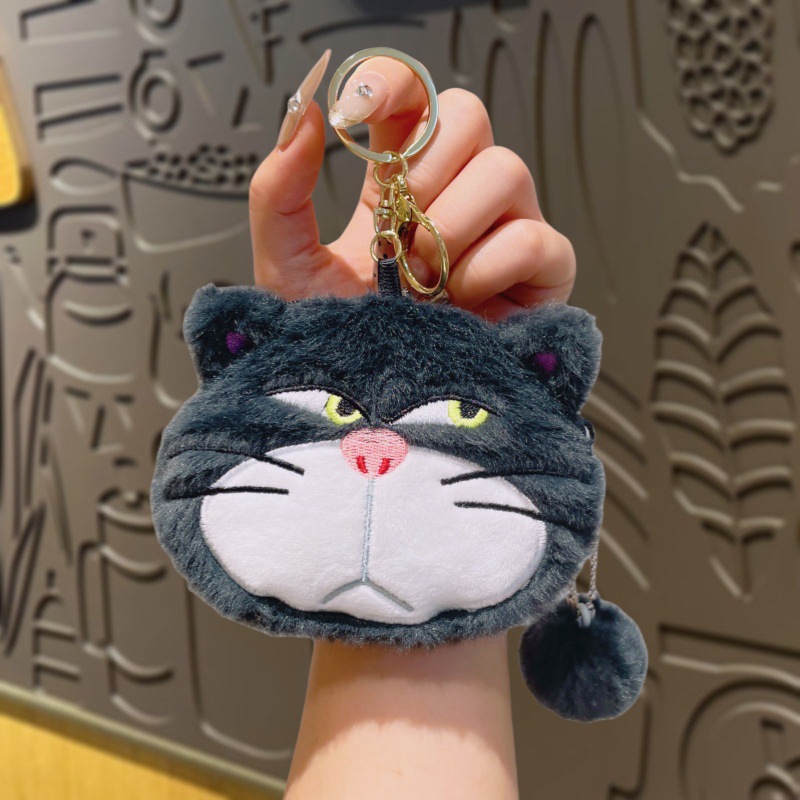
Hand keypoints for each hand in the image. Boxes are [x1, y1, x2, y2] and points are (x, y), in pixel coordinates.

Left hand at [250, 51, 574, 318]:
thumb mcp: (288, 268)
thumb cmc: (332, 348)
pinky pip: (536, 238)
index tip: (355, 114)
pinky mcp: (541, 276)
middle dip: (424, 170)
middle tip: (395, 231)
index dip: (393, 86)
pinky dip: (490, 268)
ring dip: (451, 226)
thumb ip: (279, 191)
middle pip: (468, 115)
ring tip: (422, 280)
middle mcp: (455, 198)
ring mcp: (501, 233)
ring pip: (507, 169)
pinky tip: (460, 303)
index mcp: (397, 188)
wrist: (370, 419)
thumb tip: (302, 113)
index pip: (412, 101)